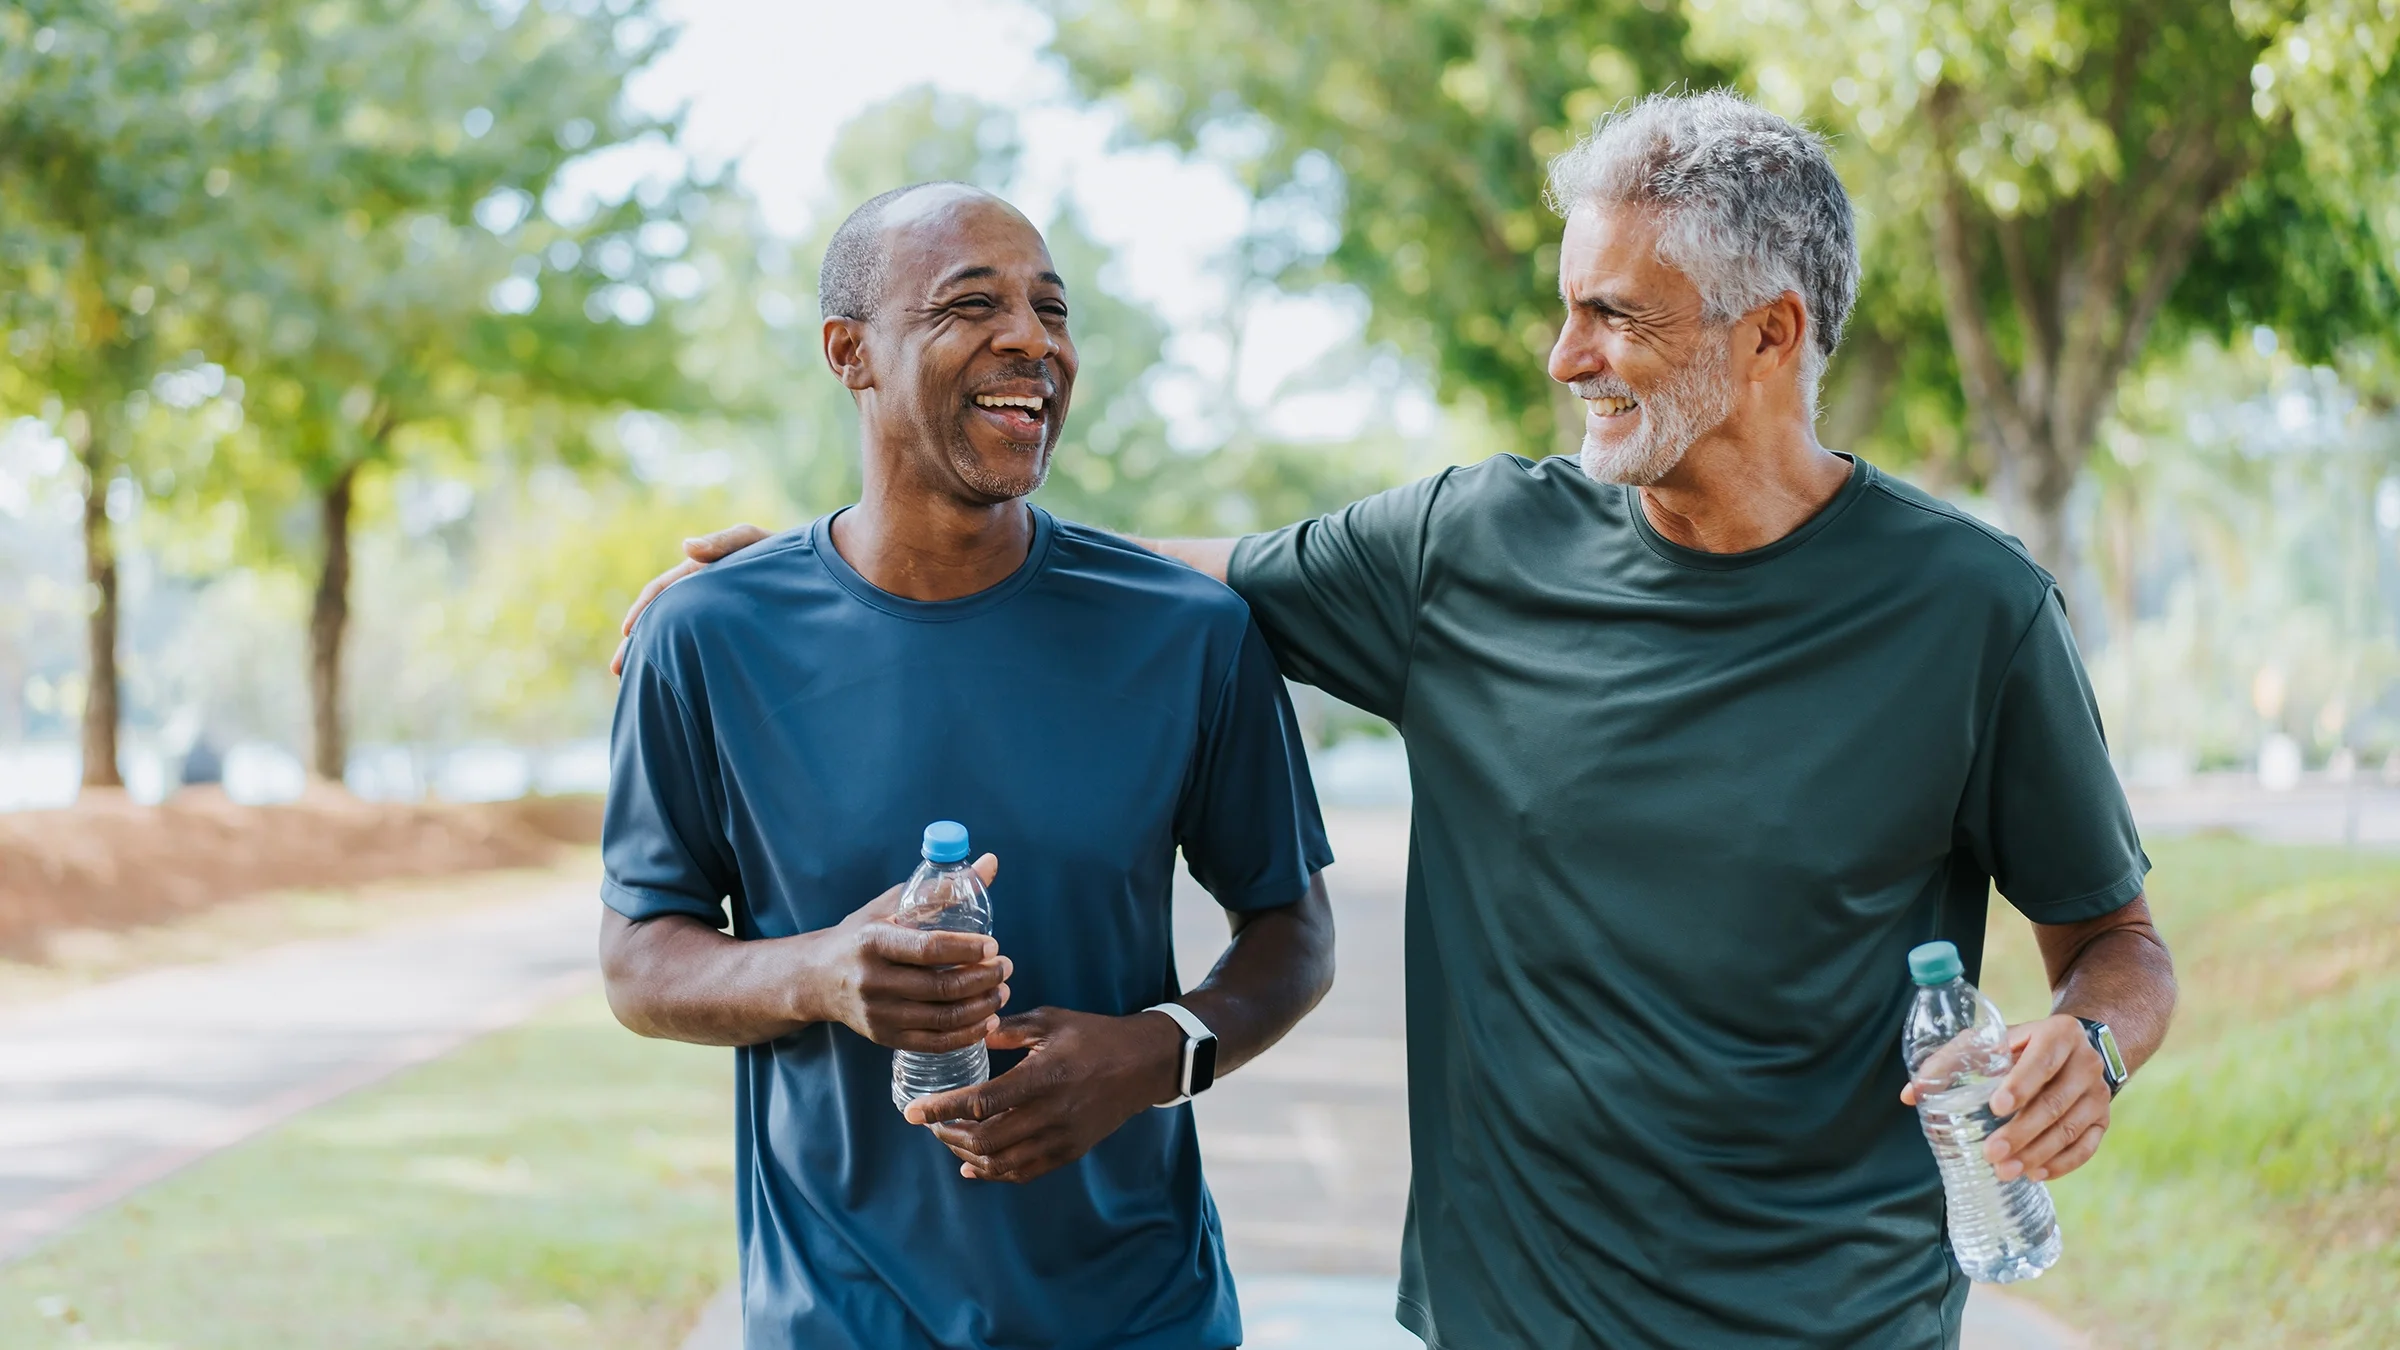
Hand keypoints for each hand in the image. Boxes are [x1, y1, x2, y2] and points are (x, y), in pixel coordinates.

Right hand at [611, 523, 773, 674]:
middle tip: (618, 671)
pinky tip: (678, 686)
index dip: (642, 611)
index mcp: (698, 574)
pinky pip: (700, 650)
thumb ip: (723, 542)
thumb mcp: (753, 542)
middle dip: (637, 645)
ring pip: (676, 638)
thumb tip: (686, 546)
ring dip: (655, 657)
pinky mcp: (730, 635)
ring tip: (638, 685)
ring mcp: (713, 616)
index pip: (661, 591)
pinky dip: (683, 663)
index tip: (627, 634)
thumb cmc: (784, 553)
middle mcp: (700, 596)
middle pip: (660, 620)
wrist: (814, 571)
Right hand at [803, 854, 1010, 1052]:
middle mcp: (872, 980)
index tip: (993, 946)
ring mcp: (878, 1014)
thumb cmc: (861, 935)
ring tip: (1001, 991)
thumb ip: (941, 887)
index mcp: (873, 942)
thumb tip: (990, 862)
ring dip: (982, 1007)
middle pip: (940, 986)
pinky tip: (987, 1020)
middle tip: (1005, 967)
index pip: (927, 948)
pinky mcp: (884, 1037)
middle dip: (983, 978)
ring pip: (942, 1018)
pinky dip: (967, 1034)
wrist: (817, 977)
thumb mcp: (893, 904)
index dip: (966, 949)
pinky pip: (934, 1043)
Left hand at [904, 1006, 1183, 1183]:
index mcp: (1043, 1077)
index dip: (941, 1110)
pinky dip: (993, 1172)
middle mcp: (1051, 1114)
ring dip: (966, 1155)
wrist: (1143, 1065)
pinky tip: (973, 1165)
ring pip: (1001, 1162)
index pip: (980, 1103)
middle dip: (948, 1135)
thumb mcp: (1052, 1021)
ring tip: (949, 1139)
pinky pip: (1024, 1172)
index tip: (911, 1112)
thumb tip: (972, 1033)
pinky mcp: (1070, 1151)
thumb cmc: (1094, 1036)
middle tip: (930, 1123)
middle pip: (984, 1140)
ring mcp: (1061, 1138)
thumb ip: (1009, 1031)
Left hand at [1900, 1014, 2110, 1181]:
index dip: (2020, 1085)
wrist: (2073, 1047)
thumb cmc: (2020, 1045)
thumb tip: (1911, 1095)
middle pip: (2055, 1102)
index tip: (1996, 1107)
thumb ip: (1951, 1061)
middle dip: (2022, 1132)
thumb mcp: (1990, 1041)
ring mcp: (2098, 1093)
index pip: (2041, 1062)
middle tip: (1991, 1153)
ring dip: (2038, 1153)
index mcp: (2058, 1034)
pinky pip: (2087, 1146)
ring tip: (2005, 1170)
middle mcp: (2086, 1062)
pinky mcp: (2103, 1118)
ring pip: (2071, 1128)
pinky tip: (2036, 1173)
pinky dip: (2063, 1163)